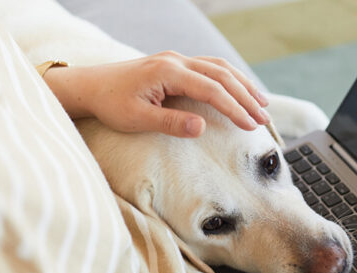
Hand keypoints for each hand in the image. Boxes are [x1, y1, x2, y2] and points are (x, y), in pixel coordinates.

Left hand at [42, 51, 269, 136]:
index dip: (234, 108)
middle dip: (246, 97)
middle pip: (222, 75)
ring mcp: (176, 59)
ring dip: (242, 84)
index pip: (212, 89)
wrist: (91, 86)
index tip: (251, 126)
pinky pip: (209, 66)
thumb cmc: (111, 105)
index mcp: (168, 73)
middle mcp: (176, 61)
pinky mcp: (174, 64)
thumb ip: (170, 122)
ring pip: (218, 67)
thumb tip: (202, 127)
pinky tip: (239, 90)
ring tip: (262, 104)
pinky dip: (228, 78)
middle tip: (265, 119)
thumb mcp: (137, 119)